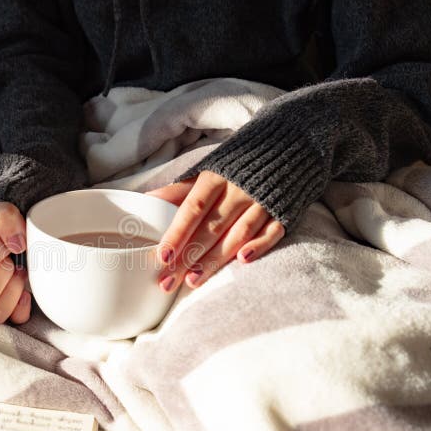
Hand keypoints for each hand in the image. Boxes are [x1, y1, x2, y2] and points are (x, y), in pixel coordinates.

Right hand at [0, 202, 30, 323]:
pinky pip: (15, 320)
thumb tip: (17, 243)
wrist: (29, 232)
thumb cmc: (13, 223)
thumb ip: (6, 216)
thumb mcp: (5, 210)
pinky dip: (23, 308)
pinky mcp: (11, 307)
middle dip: (4, 276)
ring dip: (13, 293)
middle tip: (17, 264)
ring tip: (23, 276)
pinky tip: (28, 292)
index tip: (16, 241)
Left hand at [147, 171, 284, 291]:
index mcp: (215, 178)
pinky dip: (259, 245)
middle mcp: (238, 190)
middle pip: (210, 228)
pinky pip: (272, 231)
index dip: (177, 233)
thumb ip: (178, 191)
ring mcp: (262, 201)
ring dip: (216, 259)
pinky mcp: (282, 210)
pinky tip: (242, 260)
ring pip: (238, 234)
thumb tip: (145, 200)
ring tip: (193, 281)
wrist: (284, 148)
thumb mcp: (206, 173)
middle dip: (188, 257)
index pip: (192, 209)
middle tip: (168, 281)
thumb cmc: (234, 168)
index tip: (162, 256)